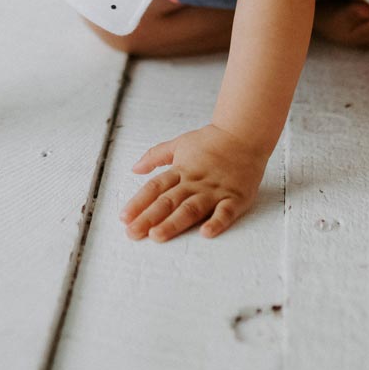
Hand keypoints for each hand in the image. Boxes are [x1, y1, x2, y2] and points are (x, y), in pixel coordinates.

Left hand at [119, 123, 268, 241]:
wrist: (244, 133)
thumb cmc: (212, 140)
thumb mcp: (179, 143)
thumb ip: (156, 156)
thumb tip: (135, 168)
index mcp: (181, 170)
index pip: (155, 187)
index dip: (139, 202)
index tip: (124, 218)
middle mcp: (195, 181)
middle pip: (168, 200)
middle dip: (149, 218)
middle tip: (132, 233)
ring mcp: (214, 190)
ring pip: (191, 208)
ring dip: (173, 222)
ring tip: (157, 236)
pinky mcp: (235, 197)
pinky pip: (225, 212)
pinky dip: (216, 222)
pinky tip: (205, 233)